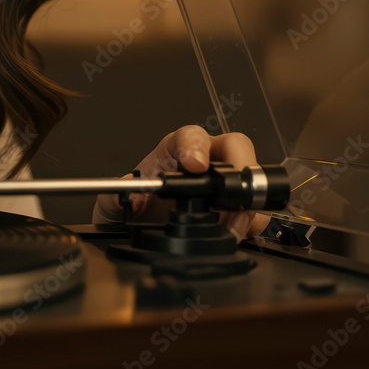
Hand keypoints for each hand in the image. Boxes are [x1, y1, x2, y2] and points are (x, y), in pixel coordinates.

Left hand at [92, 125, 270, 241]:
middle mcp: (204, 160)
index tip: (194, 164)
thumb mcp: (112, 201)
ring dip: (244, 204)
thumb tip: (130, 194)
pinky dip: (249, 224)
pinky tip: (233, 234)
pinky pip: (255, 211)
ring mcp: (223, 184)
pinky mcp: (235, 209)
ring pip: (251, 180)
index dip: (195, 146)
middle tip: (227, 195)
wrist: (139, 231)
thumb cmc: (133, 206)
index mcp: (174, 150)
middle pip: (236, 147)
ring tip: (228, 225)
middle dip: (237, 169)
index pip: (191, 134)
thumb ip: (115, 195)